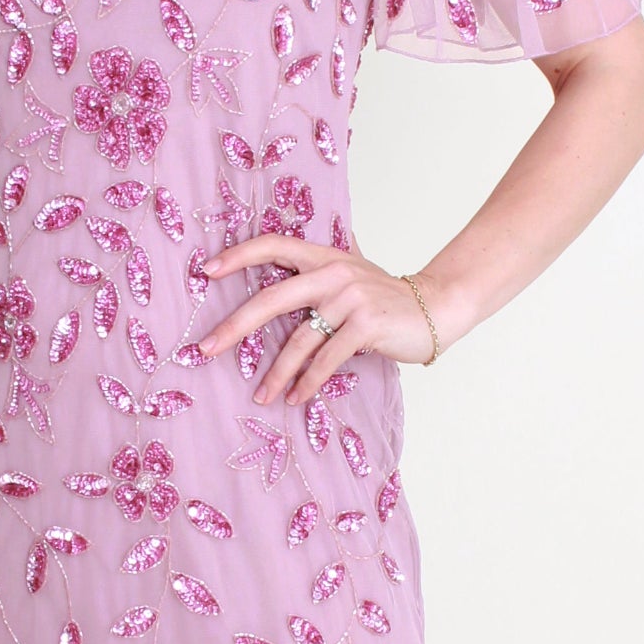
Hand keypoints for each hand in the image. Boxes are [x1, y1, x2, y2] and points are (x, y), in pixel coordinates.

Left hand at [197, 234, 443, 406]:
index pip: (273, 245)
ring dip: (276, 372)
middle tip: (206, 349)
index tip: (206, 271)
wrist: (436, 307)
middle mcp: (333, 273)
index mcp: (324, 257)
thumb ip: (326, 264)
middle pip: (272, 298)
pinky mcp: (366, 325)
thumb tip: (304, 257)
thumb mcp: (354, 271)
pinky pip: (327, 359)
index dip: (238, 255)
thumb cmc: (387, 296)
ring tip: (261, 395)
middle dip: (235, 326)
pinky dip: (309, 382)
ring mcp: (350, 298)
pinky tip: (296, 398)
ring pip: (299, 340)